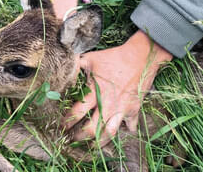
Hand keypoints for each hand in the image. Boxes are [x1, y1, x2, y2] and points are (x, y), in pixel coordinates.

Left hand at [63, 30, 172, 145]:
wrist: (141, 56)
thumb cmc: (114, 57)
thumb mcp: (91, 58)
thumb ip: (76, 65)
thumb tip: (64, 68)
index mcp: (94, 93)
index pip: (76, 113)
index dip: (67, 122)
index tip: (62, 126)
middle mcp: (107, 105)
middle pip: (90, 130)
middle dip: (79, 137)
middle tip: (73, 139)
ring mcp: (122, 109)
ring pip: (109, 134)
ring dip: (99, 142)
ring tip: (92, 146)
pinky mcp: (134, 110)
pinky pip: (130, 127)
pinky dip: (125, 131)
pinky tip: (118, 132)